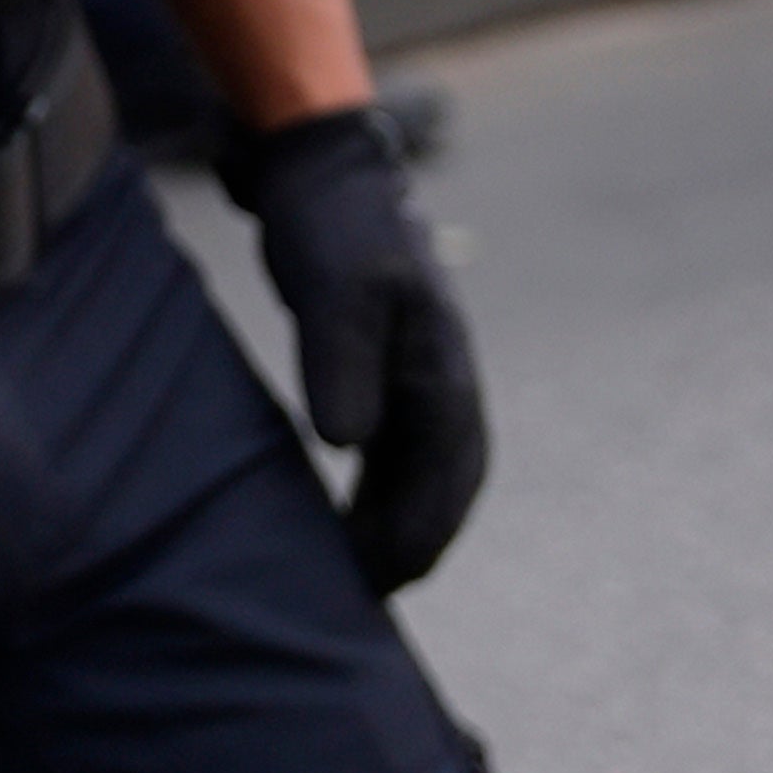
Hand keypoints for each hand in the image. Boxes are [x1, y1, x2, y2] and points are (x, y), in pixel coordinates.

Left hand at [233, 105, 489, 590]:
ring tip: (361, 579)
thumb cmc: (332, 225)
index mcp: (444, 372)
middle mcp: (444, 382)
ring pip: (422, 472)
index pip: (446, 475)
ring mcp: (421, 376)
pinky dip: (380, 490)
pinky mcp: (387, 369)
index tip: (387, 584)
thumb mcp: (334, 289)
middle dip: (415, 544)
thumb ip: (339, 361)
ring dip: (398, 523)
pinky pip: (397, 449)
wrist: (326, 171)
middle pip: (444, 485)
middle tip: (369, 601)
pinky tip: (347, 518)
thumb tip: (348, 445)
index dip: (420, 533)